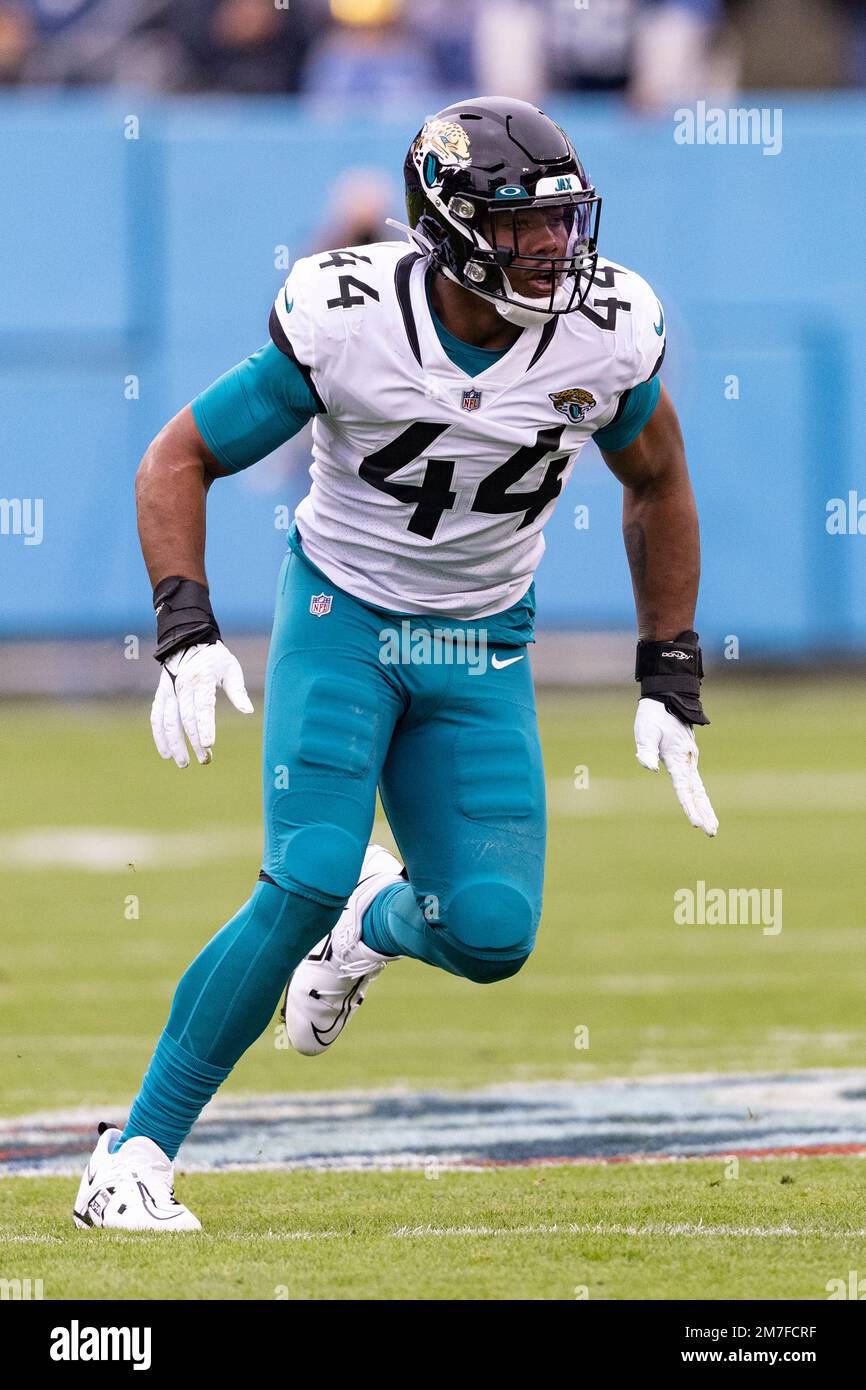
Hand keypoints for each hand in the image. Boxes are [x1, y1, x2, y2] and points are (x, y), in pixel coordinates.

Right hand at [150, 640, 253, 767]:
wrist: (188, 640)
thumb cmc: (214, 658)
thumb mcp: (230, 668)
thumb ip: (238, 691)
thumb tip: (248, 711)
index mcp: (202, 679)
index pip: (203, 707)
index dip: (205, 726)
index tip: (209, 745)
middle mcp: (183, 686)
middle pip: (186, 718)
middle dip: (194, 741)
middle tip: (204, 760)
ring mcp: (170, 691)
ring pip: (168, 721)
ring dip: (174, 743)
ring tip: (183, 763)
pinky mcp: (161, 694)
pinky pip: (157, 717)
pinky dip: (159, 735)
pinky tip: (165, 753)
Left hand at [634, 697, 717, 835]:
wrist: (667, 697)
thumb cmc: (653, 715)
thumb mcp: (646, 731)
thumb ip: (646, 750)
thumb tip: (648, 768)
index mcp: (678, 757)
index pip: (683, 788)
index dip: (689, 807)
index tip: (696, 824)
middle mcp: (688, 760)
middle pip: (698, 792)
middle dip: (705, 813)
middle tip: (711, 833)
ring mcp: (689, 758)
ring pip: (699, 788)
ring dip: (705, 807)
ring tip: (712, 826)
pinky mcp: (687, 756)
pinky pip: (694, 780)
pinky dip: (699, 795)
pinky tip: (701, 805)